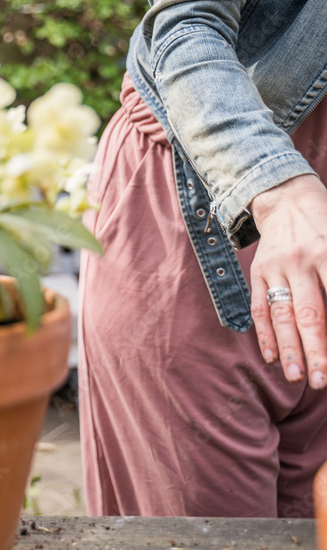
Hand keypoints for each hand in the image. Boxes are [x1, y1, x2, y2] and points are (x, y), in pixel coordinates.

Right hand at [249, 175, 326, 389]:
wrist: (287, 199)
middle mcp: (303, 262)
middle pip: (310, 314)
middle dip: (316, 351)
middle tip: (321, 381)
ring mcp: (277, 268)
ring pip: (282, 315)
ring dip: (289, 349)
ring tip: (295, 378)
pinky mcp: (259, 272)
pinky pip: (260, 307)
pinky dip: (265, 334)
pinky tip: (273, 356)